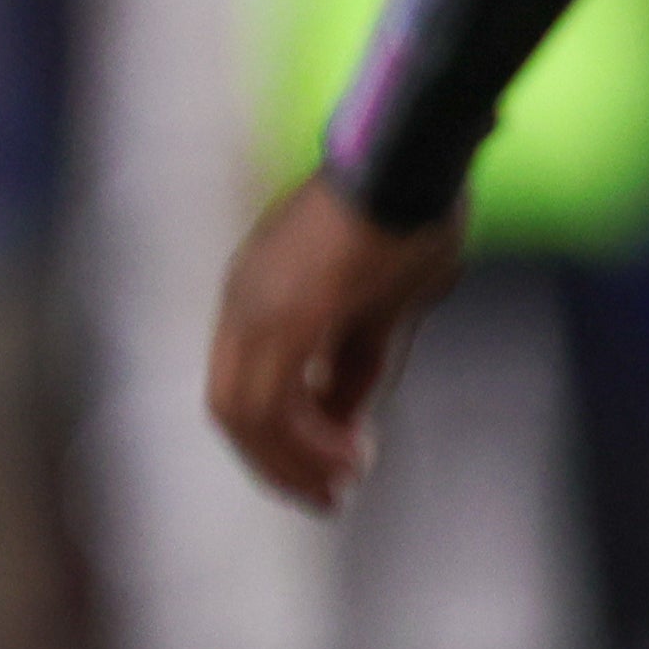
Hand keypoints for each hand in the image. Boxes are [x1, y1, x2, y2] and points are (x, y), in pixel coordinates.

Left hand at [205, 175, 467, 507]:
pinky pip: (275, 400)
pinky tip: (350, 455)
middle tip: (327, 496)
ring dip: (290, 460)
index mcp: (257, 294)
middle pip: (233, 409)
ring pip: (246, 414)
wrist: (415, 153)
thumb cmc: (409, 215)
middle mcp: (243, 301)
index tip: (328, 467)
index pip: (242, 386)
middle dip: (276, 463)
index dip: (277, 439)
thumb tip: (343, 421)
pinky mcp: (288, 311)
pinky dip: (306, 439)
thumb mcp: (381, 307)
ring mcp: (257, 304)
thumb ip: (353, 363)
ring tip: (340, 487)